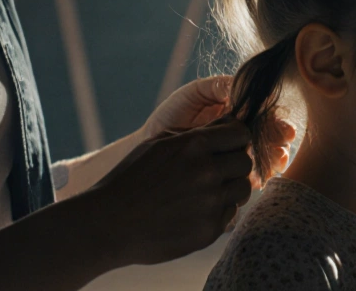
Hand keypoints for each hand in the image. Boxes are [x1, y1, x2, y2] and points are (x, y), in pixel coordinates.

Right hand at [88, 118, 254, 265]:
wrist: (110, 223)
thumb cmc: (131, 178)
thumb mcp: (158, 143)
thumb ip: (195, 134)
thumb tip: (226, 126)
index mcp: (195, 145)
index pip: (241, 133)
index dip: (236, 138)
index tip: (227, 145)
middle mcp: (207, 172)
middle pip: (245, 162)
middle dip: (233, 164)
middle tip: (215, 171)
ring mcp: (210, 203)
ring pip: (243, 189)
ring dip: (229, 188)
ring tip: (205, 191)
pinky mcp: (209, 230)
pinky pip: (230, 213)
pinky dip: (218, 210)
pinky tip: (195, 210)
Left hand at [144, 76, 297, 184]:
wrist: (149, 145)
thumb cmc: (171, 115)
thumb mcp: (196, 94)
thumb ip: (222, 87)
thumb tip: (249, 87)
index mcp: (236, 112)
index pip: (265, 116)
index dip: (277, 122)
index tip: (284, 129)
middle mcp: (240, 134)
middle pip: (270, 138)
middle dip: (279, 142)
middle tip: (282, 145)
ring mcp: (235, 156)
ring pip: (265, 158)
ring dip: (274, 159)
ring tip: (276, 160)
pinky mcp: (227, 178)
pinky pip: (248, 179)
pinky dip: (258, 178)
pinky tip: (261, 177)